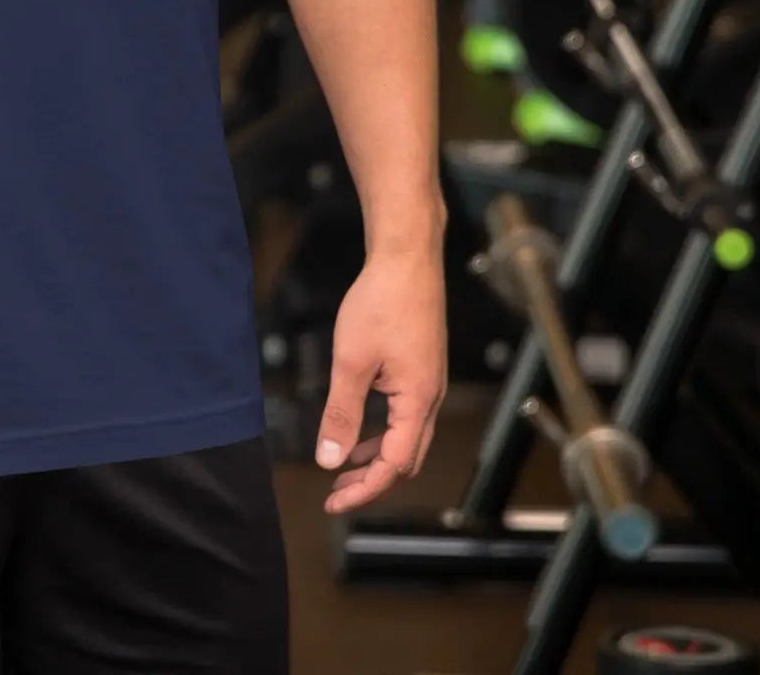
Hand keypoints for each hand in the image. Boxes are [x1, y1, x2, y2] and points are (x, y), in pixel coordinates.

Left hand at [315, 244, 446, 513]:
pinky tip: (360, 428)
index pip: (394, 465)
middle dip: (372, 481)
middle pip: (406, 460)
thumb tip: (329, 459)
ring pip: (407, 439)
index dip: (364, 489)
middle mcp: (430, 398)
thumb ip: (341, 413)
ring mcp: (429, 383)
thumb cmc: (382, 302)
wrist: (407, 257)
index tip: (333, 502)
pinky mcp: (421, 369)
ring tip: (344, 467)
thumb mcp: (351, 361)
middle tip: (336, 493)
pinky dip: (383, 432)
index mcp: (418, 402)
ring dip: (377, 458)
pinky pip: (405, 416)